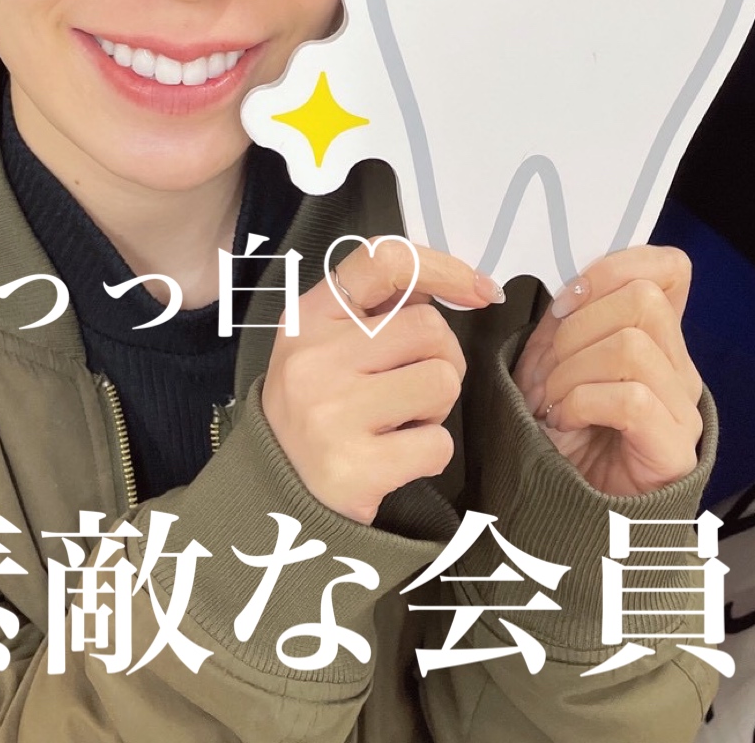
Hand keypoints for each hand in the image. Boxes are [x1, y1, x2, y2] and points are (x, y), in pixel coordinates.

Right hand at [262, 238, 501, 523]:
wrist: (274, 492)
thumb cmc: (317, 406)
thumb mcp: (326, 342)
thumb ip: (380, 308)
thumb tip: (458, 285)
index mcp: (309, 316)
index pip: (383, 262)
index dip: (443, 267)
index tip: (479, 290)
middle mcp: (315, 357)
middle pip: (430, 327)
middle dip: (442, 358)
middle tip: (416, 387)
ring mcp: (331, 412)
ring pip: (442, 382)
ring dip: (436, 408)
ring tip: (400, 422)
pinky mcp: (353, 467)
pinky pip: (438, 444)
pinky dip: (430, 454)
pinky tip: (395, 459)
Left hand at [512, 246, 703, 495]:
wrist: (564, 510)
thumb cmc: (558, 430)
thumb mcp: (553, 358)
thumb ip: (571, 317)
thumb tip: (576, 288)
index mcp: (655, 337)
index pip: (670, 268)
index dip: (614, 268)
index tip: (568, 304)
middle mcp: (679, 367)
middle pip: (644, 299)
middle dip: (576, 328)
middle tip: (550, 373)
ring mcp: (683, 409)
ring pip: (633, 346)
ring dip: (571, 371)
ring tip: (554, 404)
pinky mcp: (676, 450)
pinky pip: (632, 398)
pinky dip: (582, 403)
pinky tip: (566, 423)